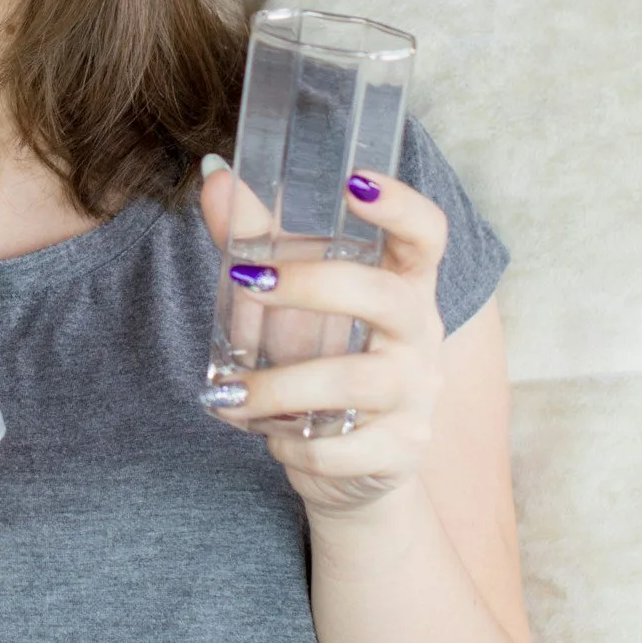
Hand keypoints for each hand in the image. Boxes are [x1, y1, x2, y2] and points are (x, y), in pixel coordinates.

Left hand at [198, 156, 448, 521]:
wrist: (352, 465)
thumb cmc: (321, 360)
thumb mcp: (292, 301)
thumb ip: (258, 241)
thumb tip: (215, 177)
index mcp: (404, 285)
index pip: (426, 236)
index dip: (401, 205)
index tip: (355, 180)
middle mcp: (420, 334)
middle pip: (386, 296)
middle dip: (311, 285)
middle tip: (248, 280)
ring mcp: (417, 395)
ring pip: (355, 381)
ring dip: (279, 387)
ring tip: (231, 395)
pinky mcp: (401, 451)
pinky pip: (341, 448)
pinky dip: (292, 443)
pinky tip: (269, 436)